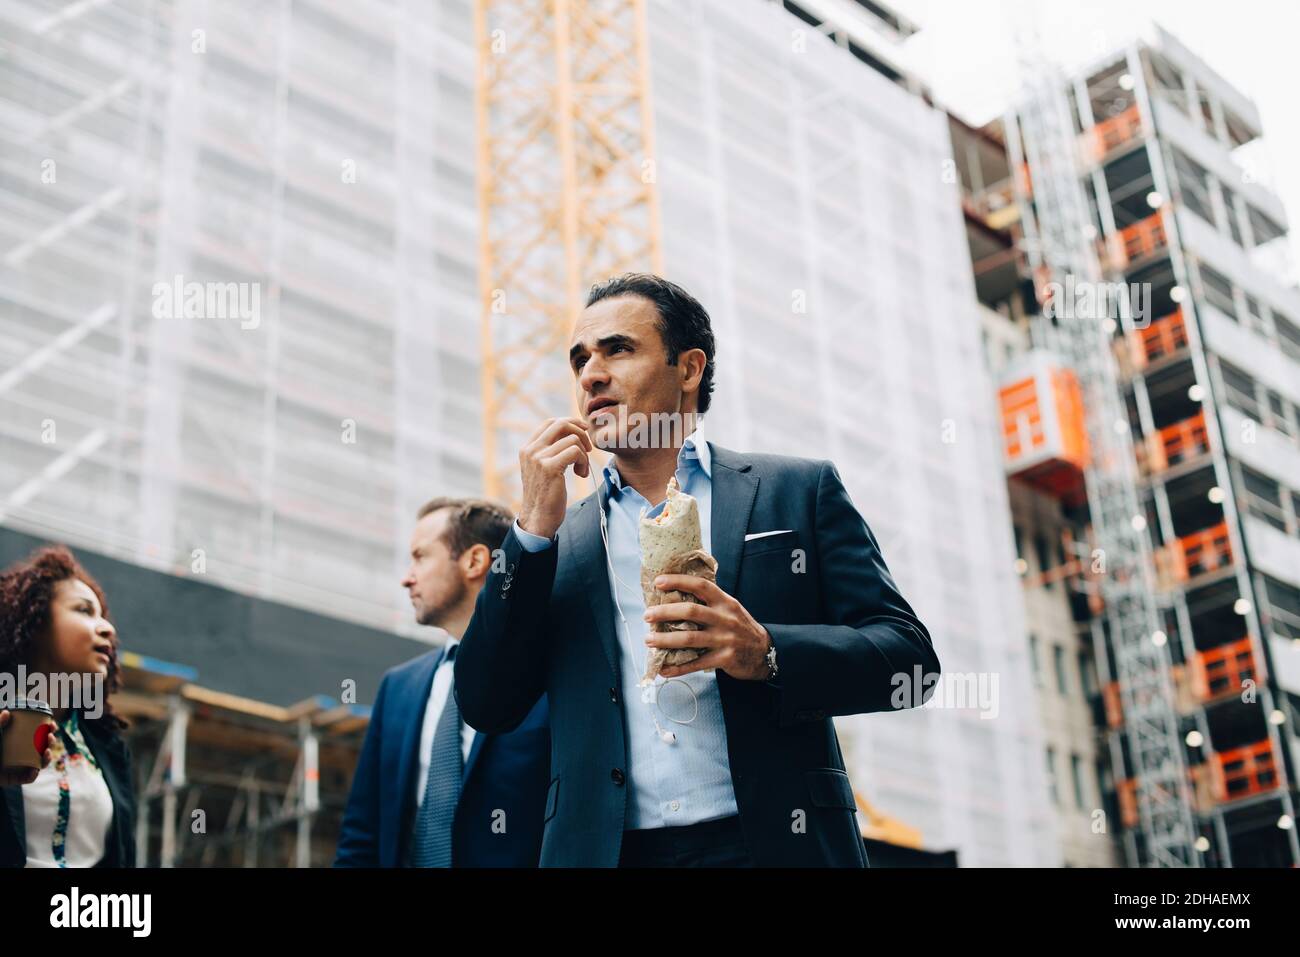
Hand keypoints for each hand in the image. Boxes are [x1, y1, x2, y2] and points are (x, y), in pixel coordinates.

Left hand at [0, 709, 55, 786]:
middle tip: (50, 737)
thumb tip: (6, 712)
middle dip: (52, 742)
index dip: (49, 729)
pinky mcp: (16, 778)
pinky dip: (34, 774)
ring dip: (48, 758)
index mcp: (21, 741)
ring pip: (40, 763)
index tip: (52, 724)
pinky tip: (35, 769)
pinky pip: (29, 778)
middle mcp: (24, 753)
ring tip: (47, 751)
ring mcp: (21, 766)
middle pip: (43, 747)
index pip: (39, 734)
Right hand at [517, 417, 593, 540]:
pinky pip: (576, 452)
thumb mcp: (542, 468)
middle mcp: (530, 450)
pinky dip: (583, 461)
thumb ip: (549, 451)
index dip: (570, 423)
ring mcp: (538, 458)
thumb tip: (570, 433)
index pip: (550, 422)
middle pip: (561, 424)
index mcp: (528, 448)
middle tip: (588, 449)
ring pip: (572, 440)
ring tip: (581, 470)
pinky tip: (580, 474)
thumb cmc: (545, 495)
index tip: (583, 431)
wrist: (538, 518)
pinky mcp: (550, 467)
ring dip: (584, 454)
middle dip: (580, 432)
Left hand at [643, 575, 771, 680]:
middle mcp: (725, 618)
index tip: (659, 582)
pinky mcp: (724, 658)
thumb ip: (709, 603)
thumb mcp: (730, 609)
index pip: (701, 586)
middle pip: (691, 611)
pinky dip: (678, 668)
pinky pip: (697, 663)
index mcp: (725, 602)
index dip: (679, 581)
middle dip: (665, 613)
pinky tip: (664, 669)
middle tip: (647, 616)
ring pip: (690, 638)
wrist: (764, 652)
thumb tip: (675, 598)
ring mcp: (725, 639)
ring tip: (649, 640)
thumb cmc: (740, 628)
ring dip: (666, 640)